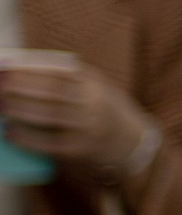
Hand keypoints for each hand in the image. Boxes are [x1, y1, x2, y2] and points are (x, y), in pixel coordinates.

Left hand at [0, 61, 151, 182]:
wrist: (135, 143)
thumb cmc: (105, 111)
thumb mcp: (95, 88)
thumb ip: (66, 80)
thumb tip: (19, 74)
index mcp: (95, 82)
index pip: (60, 70)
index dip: (31, 67)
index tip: (6, 65)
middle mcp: (95, 102)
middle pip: (53, 91)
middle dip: (22, 86)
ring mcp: (90, 126)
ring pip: (50, 116)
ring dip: (21, 110)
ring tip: (0, 106)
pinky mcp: (83, 149)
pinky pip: (50, 143)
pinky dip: (27, 138)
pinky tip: (10, 133)